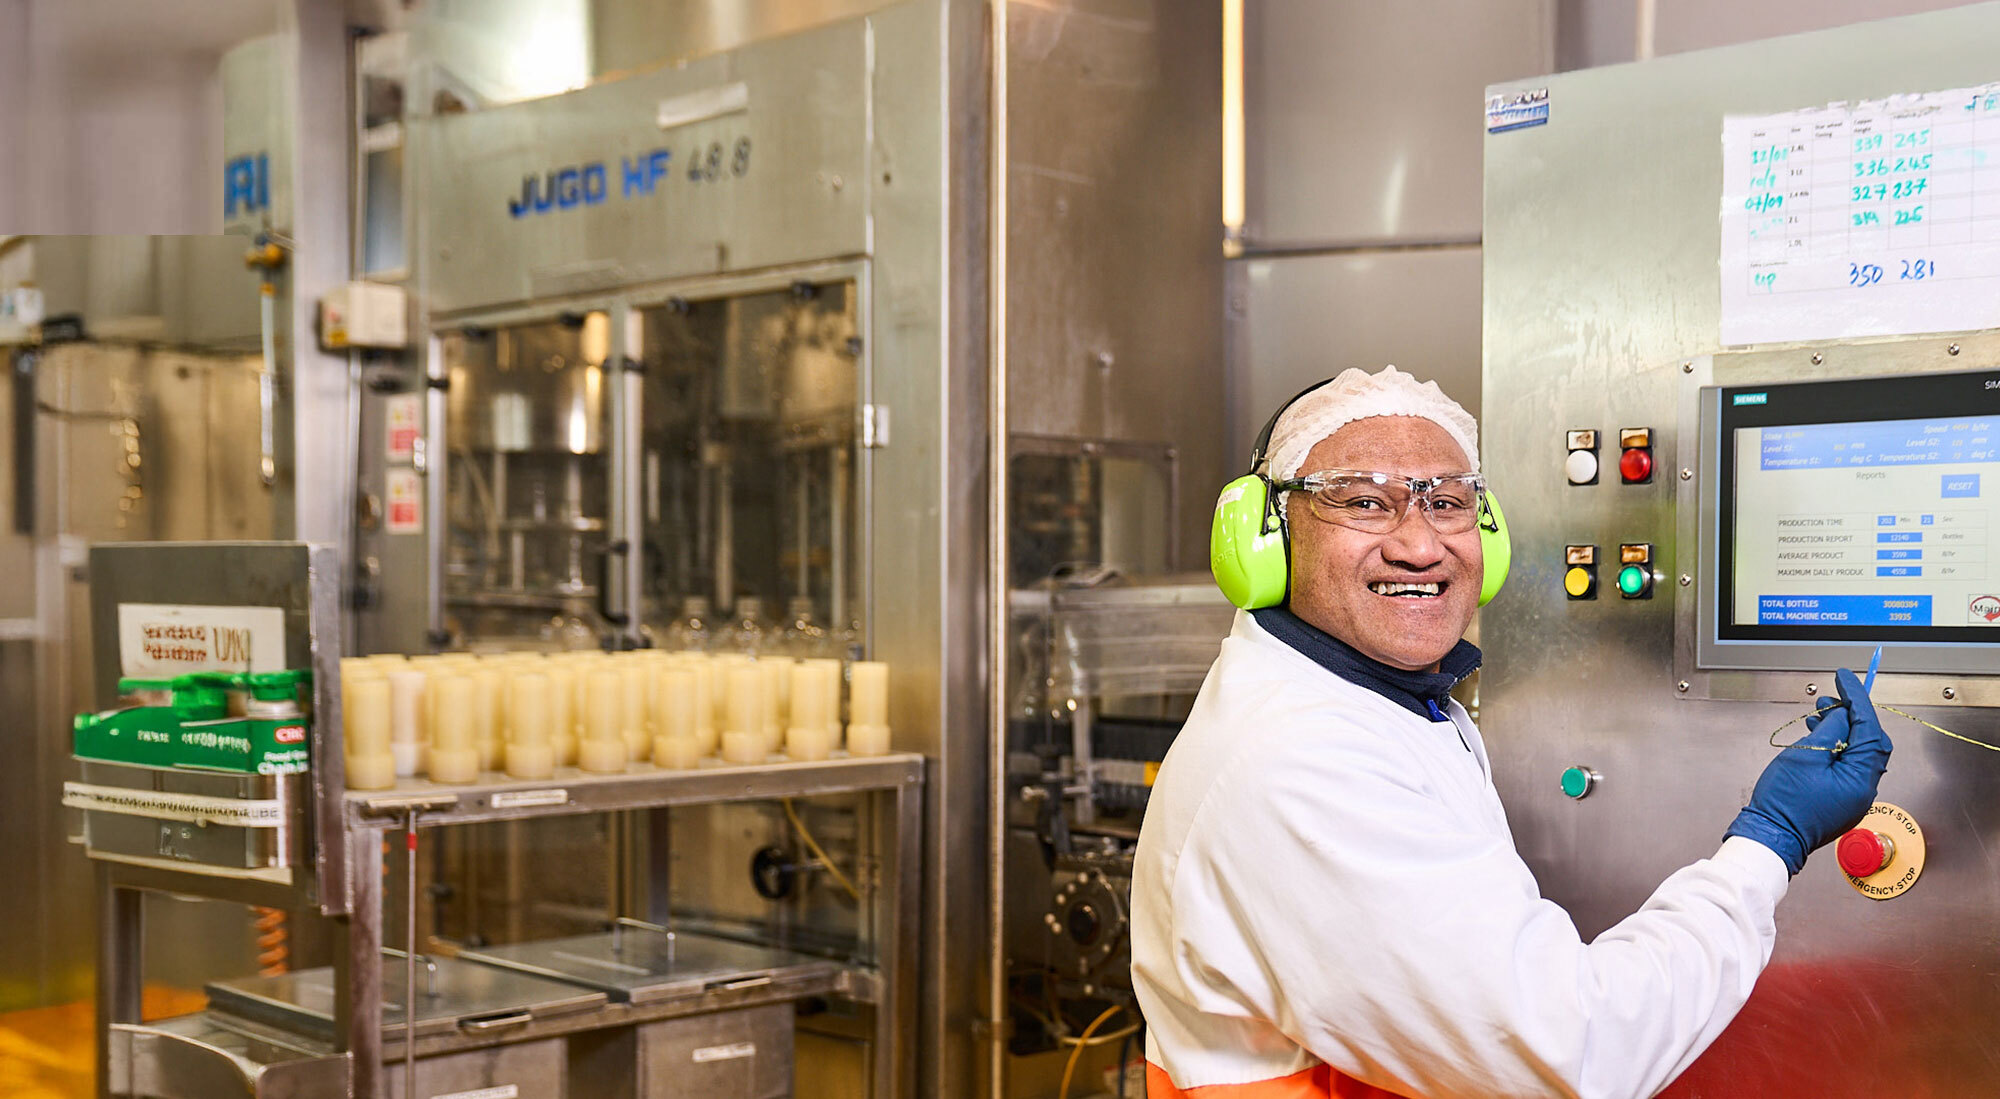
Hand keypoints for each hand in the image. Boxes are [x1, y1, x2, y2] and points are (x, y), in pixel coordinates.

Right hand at [1725, 668, 1892, 875]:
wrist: (1772, 837)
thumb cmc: (1784, 803)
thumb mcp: (1805, 756)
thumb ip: (1830, 732)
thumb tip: (1842, 717)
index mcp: (1861, 778)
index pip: (1868, 727)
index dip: (1857, 698)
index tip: (1845, 678)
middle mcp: (1864, 788)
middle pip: (1868, 740)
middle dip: (1851, 714)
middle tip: (1830, 697)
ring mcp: (1853, 797)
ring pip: (1856, 752)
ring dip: (1840, 730)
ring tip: (1817, 717)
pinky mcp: (1840, 800)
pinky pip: (1845, 766)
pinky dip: (1835, 747)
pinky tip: (1818, 739)